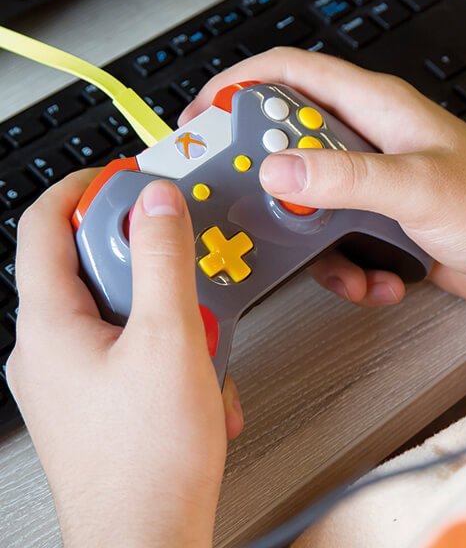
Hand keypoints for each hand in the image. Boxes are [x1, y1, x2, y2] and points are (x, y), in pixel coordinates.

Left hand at [6, 172, 242, 547]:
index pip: (44, 225)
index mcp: (48, 325)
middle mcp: (47, 349)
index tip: (127, 178)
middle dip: (149, 265)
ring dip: (170, 315)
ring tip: (198, 345)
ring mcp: (69, 377)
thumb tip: (156, 202)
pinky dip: (168, 349)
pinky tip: (196, 379)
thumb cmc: (147, 459)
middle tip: (185, 271)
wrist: (147, 541)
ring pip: (119, 308)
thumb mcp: (171, 337)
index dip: (85, 189)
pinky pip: (129, 346)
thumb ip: (163, 258)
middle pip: (91, 265)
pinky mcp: (95, 397)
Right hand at [180, 48, 465, 333]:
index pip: (294, 73)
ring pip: (310, 202)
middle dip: (268, 180)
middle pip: (291, 142)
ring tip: (347, 268)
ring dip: (314, 242)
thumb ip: (345, 176)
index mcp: (379, 108)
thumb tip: (279, 164)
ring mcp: (376, 183)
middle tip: (252, 211)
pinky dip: (350, 268)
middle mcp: (372, 139)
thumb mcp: (417, 188)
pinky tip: (384, 281)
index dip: (242, 83)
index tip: (203, 112)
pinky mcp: (383, 221)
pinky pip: (338, 240)